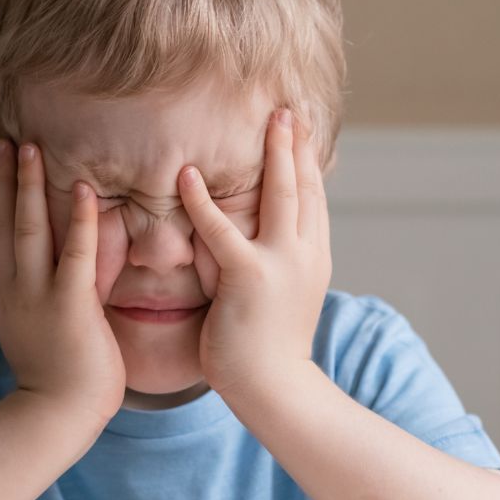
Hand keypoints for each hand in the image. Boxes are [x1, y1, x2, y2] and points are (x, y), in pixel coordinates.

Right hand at [0, 138, 125, 431]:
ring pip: (30, 229)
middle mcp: (15, 289)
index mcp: (7, 294)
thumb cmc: (56, 382)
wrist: (53, 419)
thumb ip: (41, 300)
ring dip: (30, 187)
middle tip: (4, 141)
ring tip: (31, 149)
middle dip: (3, 180)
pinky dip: (79, 221)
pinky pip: (76, 255)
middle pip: (3, 223)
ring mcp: (39, 297)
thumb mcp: (36, 331)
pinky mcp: (71, 307)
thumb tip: (51, 281)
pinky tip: (85, 191)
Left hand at [177, 107, 331, 404]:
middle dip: (298, 145)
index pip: (314, 198)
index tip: (302, 129)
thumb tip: (269, 245)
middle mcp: (305, 254)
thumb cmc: (270, 350)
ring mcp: (281, 264)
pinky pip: (221, 230)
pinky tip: (185, 175)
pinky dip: (201, 200)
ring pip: (280, 195)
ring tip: (266, 119)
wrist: (276, 389)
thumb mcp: (286, 297)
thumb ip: (281, 265)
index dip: (308, 161)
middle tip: (290, 110)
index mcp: (314, 258)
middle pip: (305, 187)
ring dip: (274, 153)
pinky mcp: (249, 277)